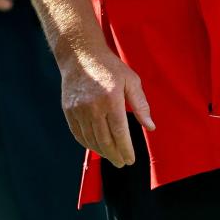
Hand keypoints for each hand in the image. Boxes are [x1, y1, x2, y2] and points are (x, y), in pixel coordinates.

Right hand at [60, 46, 154, 166]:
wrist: (80, 56)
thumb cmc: (110, 67)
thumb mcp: (131, 81)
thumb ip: (141, 105)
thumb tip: (150, 127)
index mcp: (111, 100)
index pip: (119, 133)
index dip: (125, 149)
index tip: (130, 160)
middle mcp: (93, 107)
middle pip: (104, 140)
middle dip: (115, 155)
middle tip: (122, 163)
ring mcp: (79, 110)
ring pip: (91, 139)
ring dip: (102, 152)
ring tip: (111, 157)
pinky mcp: (69, 110)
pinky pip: (78, 133)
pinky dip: (87, 144)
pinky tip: (96, 148)